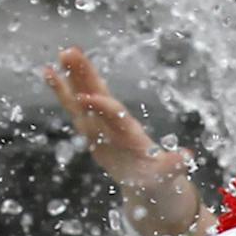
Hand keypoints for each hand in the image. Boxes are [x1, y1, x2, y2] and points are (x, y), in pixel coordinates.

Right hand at [42, 47, 191, 191]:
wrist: (152, 183)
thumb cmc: (159, 180)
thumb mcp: (167, 176)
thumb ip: (173, 165)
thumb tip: (187, 157)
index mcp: (131, 134)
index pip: (115, 116)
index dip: (102, 108)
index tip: (86, 99)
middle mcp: (115, 124)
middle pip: (100, 95)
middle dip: (86, 77)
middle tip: (70, 52)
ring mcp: (101, 124)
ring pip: (85, 96)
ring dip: (73, 77)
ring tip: (61, 54)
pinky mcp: (90, 128)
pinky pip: (73, 108)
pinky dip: (61, 91)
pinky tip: (48, 71)